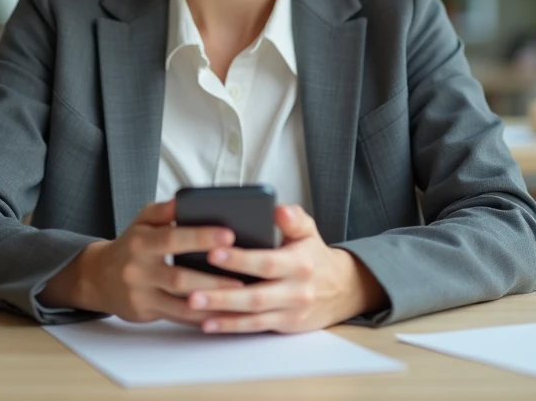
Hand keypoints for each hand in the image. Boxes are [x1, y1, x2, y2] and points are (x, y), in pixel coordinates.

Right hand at [67, 199, 245, 324]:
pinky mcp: (145, 313)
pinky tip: (222, 314)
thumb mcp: (142, 221)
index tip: (229, 235)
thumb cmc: (131, 245)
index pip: (172, 238)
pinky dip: (201, 317)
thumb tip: (189, 199)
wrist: (98, 277)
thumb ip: (165, 210)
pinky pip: (178, 317)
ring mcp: (141, 294)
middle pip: (178, 277)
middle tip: (242, 276)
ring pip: (180, 303)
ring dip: (211, 302)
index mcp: (141, 242)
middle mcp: (139, 270)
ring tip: (239, 298)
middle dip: (212, 278)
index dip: (200, 237)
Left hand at [184, 204, 386, 333]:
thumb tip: (278, 209)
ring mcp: (291, 311)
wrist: (343, 288)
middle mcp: (296, 290)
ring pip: (253, 316)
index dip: (240, 259)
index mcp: (300, 263)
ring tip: (193, 307)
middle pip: (257, 295)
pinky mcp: (285, 325)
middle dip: (223, 295)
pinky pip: (255, 327)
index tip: (213, 252)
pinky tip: (208, 323)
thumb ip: (293, 218)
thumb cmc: (314, 255)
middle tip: (192, 291)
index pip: (267, 262)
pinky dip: (231, 326)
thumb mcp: (309, 231)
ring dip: (222, 314)